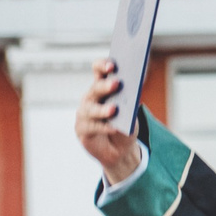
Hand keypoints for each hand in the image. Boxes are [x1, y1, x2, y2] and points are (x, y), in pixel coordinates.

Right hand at [75, 57, 143, 185]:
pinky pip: (91, 128)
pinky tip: (113, 128)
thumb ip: (130, 100)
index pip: (98, 70)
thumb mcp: (131, 111)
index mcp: (102, 86)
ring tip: (114, 110)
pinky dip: (103, 128)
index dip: (103, 65)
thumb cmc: (125, 124)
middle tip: (117, 84)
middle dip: (105, 86)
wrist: (120, 150)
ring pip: (91, 109)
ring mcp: (84, 114)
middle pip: (95, 89)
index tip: (113, 66)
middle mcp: (91, 98)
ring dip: (103, 109)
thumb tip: (133, 90)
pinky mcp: (82, 130)